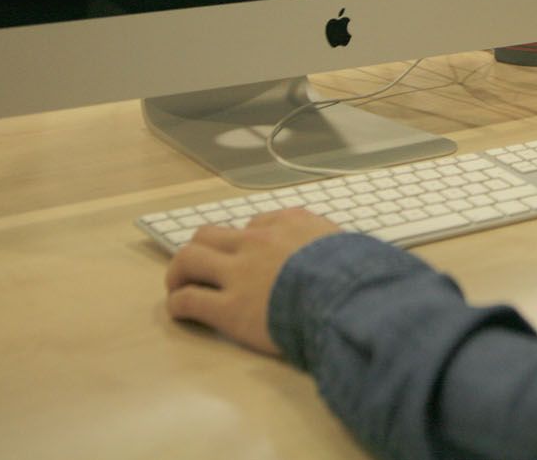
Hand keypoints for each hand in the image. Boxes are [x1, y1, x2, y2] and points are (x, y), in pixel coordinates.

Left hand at [165, 208, 340, 354]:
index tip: (246, 256)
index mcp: (289, 224)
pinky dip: (179, 304)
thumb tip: (338, 251)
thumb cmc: (357, 276)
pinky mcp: (228, 308)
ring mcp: (239, 273)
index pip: (253, 226)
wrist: (347, 298)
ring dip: (179, 271)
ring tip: (179, 284)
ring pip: (189, 258)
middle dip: (200, 249)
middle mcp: (257, 242)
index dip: (245, 241)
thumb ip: (332, 242)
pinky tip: (181, 311)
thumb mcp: (349, 244)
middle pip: (209, 234)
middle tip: (197, 267)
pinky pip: (189, 299)